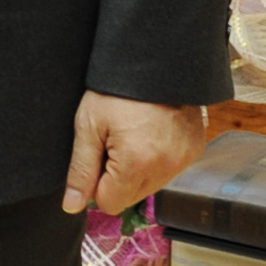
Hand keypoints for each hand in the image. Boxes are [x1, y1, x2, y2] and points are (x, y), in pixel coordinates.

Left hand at [62, 94, 206, 217]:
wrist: (155, 59)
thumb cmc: (117, 89)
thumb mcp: (88, 126)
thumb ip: (80, 170)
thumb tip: (71, 206)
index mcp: (136, 165)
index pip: (109, 203)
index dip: (97, 183)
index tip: (98, 156)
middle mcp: (165, 168)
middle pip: (130, 197)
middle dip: (117, 178)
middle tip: (114, 142)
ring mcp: (183, 159)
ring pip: (150, 185)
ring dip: (138, 169)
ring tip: (134, 134)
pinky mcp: (194, 149)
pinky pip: (169, 169)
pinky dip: (158, 158)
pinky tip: (151, 134)